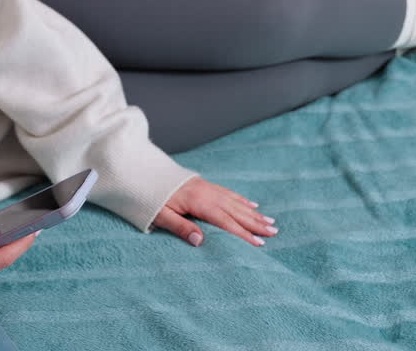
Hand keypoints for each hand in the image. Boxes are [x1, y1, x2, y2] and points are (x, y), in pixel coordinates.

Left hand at [153, 177, 277, 246]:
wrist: (141, 170)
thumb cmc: (148, 197)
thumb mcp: (159, 215)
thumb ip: (180, 228)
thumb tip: (200, 241)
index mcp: (198, 203)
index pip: (225, 221)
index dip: (243, 234)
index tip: (259, 244)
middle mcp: (207, 193)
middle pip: (235, 211)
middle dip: (255, 223)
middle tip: (274, 232)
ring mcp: (207, 187)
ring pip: (235, 201)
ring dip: (253, 212)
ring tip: (269, 221)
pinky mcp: (204, 184)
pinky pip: (228, 192)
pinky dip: (241, 199)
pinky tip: (251, 204)